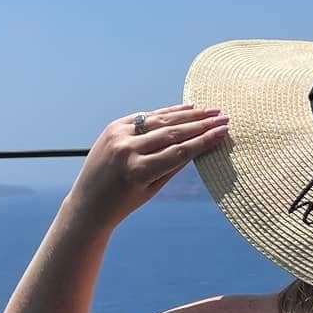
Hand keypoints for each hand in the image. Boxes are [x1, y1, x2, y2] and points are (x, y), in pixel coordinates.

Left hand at [65, 104, 229, 228]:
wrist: (88, 203)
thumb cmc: (124, 203)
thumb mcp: (153, 188)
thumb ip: (175, 164)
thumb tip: (201, 144)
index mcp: (138, 171)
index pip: (180, 151)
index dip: (204, 140)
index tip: (224, 132)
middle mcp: (128, 150)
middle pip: (173, 132)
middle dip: (201, 124)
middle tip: (223, 117)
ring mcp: (118, 136)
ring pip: (160, 121)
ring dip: (188, 115)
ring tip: (209, 111)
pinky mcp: (113, 127)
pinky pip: (145, 117)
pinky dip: (166, 113)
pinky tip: (186, 109)